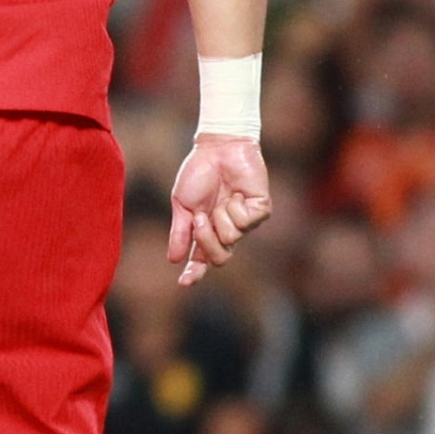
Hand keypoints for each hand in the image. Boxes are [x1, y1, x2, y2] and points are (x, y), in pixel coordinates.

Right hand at [168, 135, 270, 285]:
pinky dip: (236, 208)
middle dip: (207, 240)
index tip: (183, 283)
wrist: (216, 149)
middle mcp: (227, 230)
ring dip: (220, 217)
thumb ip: (180, 232)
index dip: (194, 272)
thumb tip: (174, 259)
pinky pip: (246, 223)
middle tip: (199, 218)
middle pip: (220, 257)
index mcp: (207, 231)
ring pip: (232, 239)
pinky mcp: (260, 210)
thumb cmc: (198, 174)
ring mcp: (245, 222)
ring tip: (222, 198)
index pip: (202, 259)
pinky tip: (236, 194)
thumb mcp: (182, 205)